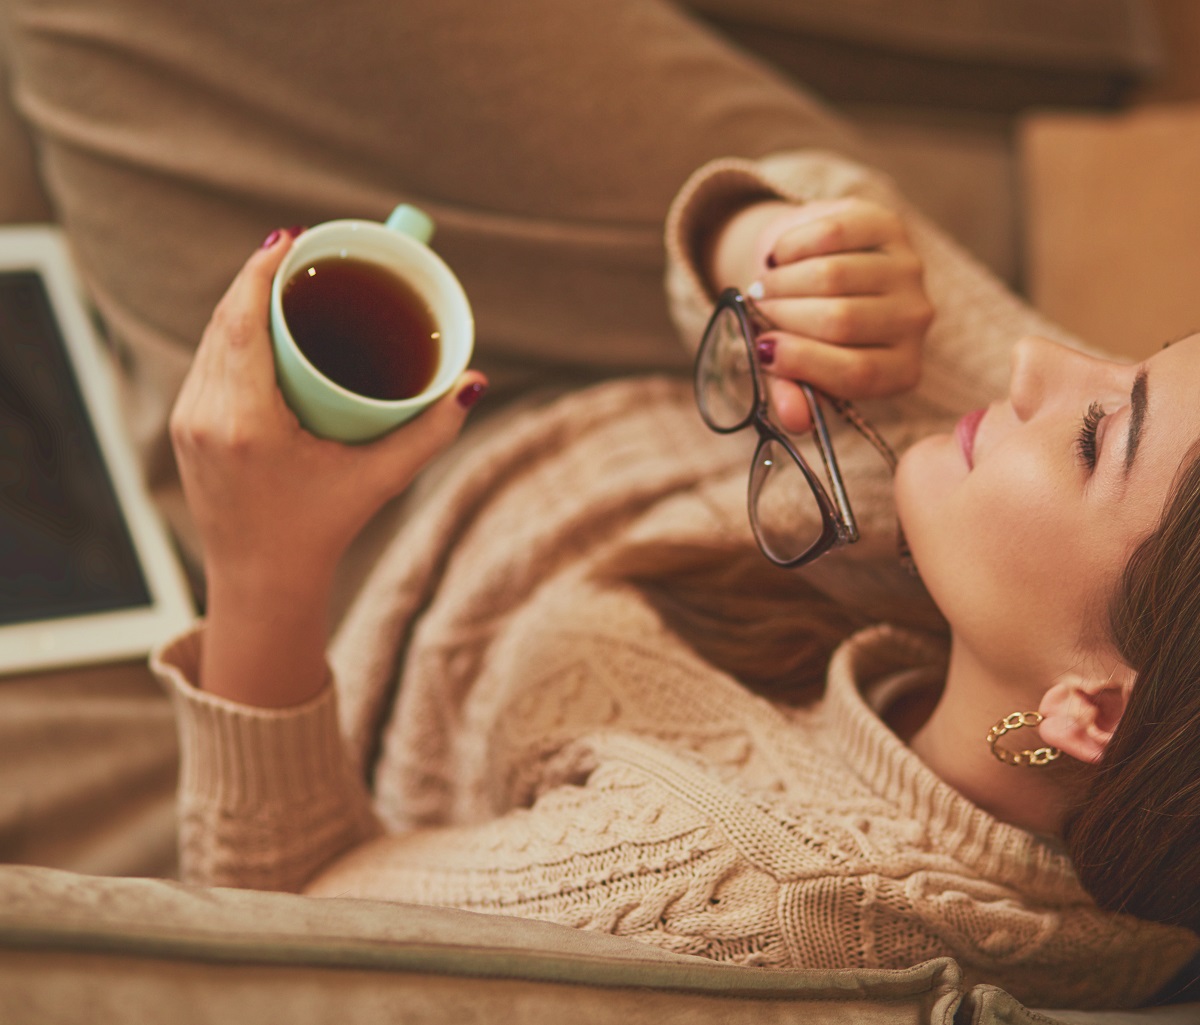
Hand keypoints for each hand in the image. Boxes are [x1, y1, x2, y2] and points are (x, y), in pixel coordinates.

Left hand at [169, 230, 486, 706]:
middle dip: (258, 277)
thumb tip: (473, 382)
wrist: (262, 579)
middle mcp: (207, 415)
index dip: (260, 270)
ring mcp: (188, 421)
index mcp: (246, 423)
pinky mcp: (184, 426)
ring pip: (210, 337)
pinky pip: (205, 361)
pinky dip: (231, 332)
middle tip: (302, 252)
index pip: (241, 321)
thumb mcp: (380, 479)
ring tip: (284, 277)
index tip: (291, 238)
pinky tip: (257, 318)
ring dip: (242, 302)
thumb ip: (430, 432)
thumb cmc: (322, 530)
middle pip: (225, 319)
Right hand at [710, 198, 932, 432]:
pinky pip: (832, 234)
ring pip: (832, 275)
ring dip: (781, 282)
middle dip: (783, 316)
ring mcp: (908, 270)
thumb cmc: (806, 333)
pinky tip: (780, 258)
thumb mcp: (798, 369)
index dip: (802, 361)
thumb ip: (794, 393)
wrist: (816, 271)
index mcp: (899, 370)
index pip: (856, 372)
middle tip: (758, 313)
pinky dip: (791, 247)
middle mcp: (915, 321)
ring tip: (764, 287)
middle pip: (840, 320)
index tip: (762, 350)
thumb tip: (795, 420)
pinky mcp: (889, 226)